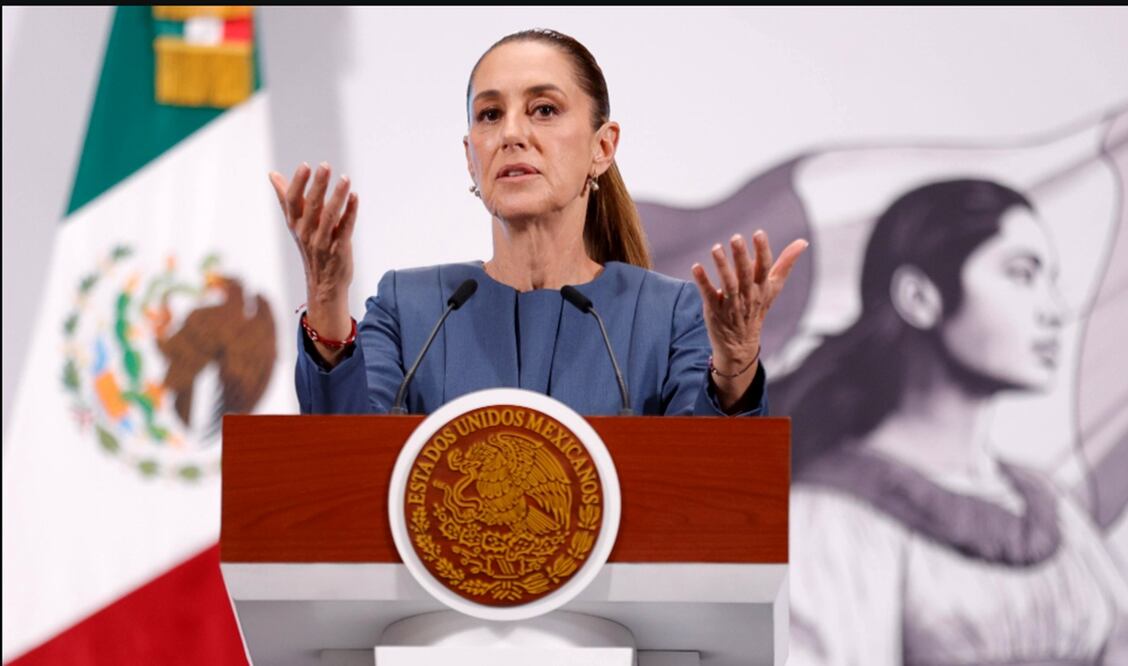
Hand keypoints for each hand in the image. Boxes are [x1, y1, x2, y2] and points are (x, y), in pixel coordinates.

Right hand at [269, 162, 358, 356]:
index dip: (298, 183)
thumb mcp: (296, 223)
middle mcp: (306, 233)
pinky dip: (351, 213)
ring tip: (345, 179)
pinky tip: (355, 197)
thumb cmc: (311, 248)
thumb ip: (287, 198)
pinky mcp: (339, 250)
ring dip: (338, 197)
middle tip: (325, 167)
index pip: (292, 201)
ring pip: (330, 217)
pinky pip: (345, 229)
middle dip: (318, 186)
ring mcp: (323, 242)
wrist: (324, 285)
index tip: (305, 166)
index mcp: (295, 224)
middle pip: (311, 206)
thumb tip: (272, 175)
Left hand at [691, 230, 807, 409]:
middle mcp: (748, 295)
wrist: (740, 344)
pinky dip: (703, 282)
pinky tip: (696, 267)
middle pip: (745, 274)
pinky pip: (709, 295)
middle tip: (736, 237)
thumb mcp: (773, 287)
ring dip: (722, 266)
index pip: (765, 268)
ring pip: (728, 284)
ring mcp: (731, 304)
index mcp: (762, 287)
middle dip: (741, 256)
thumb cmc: (757, 307)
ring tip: (715, 248)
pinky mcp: (714, 310)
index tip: (759, 233)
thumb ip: (785, 263)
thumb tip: (803, 242)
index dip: (762, 251)